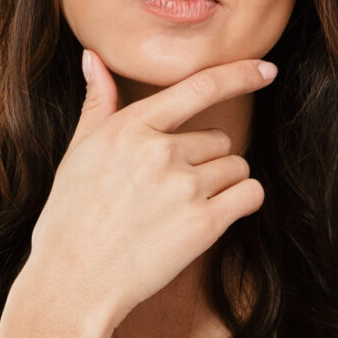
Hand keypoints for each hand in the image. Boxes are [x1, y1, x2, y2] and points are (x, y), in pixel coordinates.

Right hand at [22, 49, 273, 330]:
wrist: (73, 281)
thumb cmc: (70, 217)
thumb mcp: (78, 151)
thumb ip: (97, 102)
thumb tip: (93, 56)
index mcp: (131, 127)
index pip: (198, 88)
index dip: (239, 74)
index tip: (267, 69)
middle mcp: (160, 151)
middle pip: (219, 138)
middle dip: (205, 160)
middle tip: (169, 190)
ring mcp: (184, 187)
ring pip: (236, 167)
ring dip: (222, 184)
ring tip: (182, 209)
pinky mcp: (204, 224)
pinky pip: (249, 195)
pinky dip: (242, 202)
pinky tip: (214, 216)